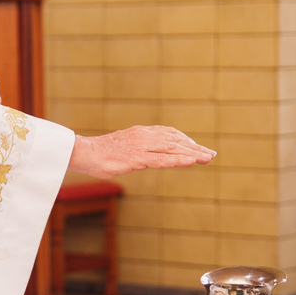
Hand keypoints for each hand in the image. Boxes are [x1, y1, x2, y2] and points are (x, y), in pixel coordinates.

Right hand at [68, 126, 215, 178]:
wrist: (84, 152)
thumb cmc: (100, 153)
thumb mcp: (123, 148)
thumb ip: (137, 150)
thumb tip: (146, 157)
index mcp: (141, 133)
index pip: (170, 134)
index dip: (186, 141)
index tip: (198, 148)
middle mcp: (144, 137)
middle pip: (175, 141)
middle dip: (195, 147)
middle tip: (211, 154)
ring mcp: (141, 147)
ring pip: (172, 149)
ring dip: (192, 153)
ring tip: (207, 157)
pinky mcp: (137, 158)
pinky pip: (161, 159)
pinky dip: (178, 160)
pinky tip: (191, 161)